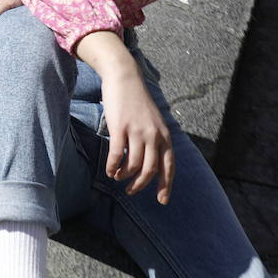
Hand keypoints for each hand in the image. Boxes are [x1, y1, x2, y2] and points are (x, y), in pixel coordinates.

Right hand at [98, 68, 175, 202]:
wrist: (125, 77)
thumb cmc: (137, 100)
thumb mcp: (153, 121)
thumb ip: (155, 139)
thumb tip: (151, 161)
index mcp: (164, 135)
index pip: (169, 166)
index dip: (165, 185)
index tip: (162, 200)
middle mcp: (154, 136)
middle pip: (150, 170)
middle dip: (140, 185)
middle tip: (131, 191)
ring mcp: (137, 132)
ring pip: (133, 165)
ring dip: (124, 176)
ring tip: (117, 177)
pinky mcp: (120, 128)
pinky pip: (116, 155)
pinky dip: (112, 166)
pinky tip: (109, 170)